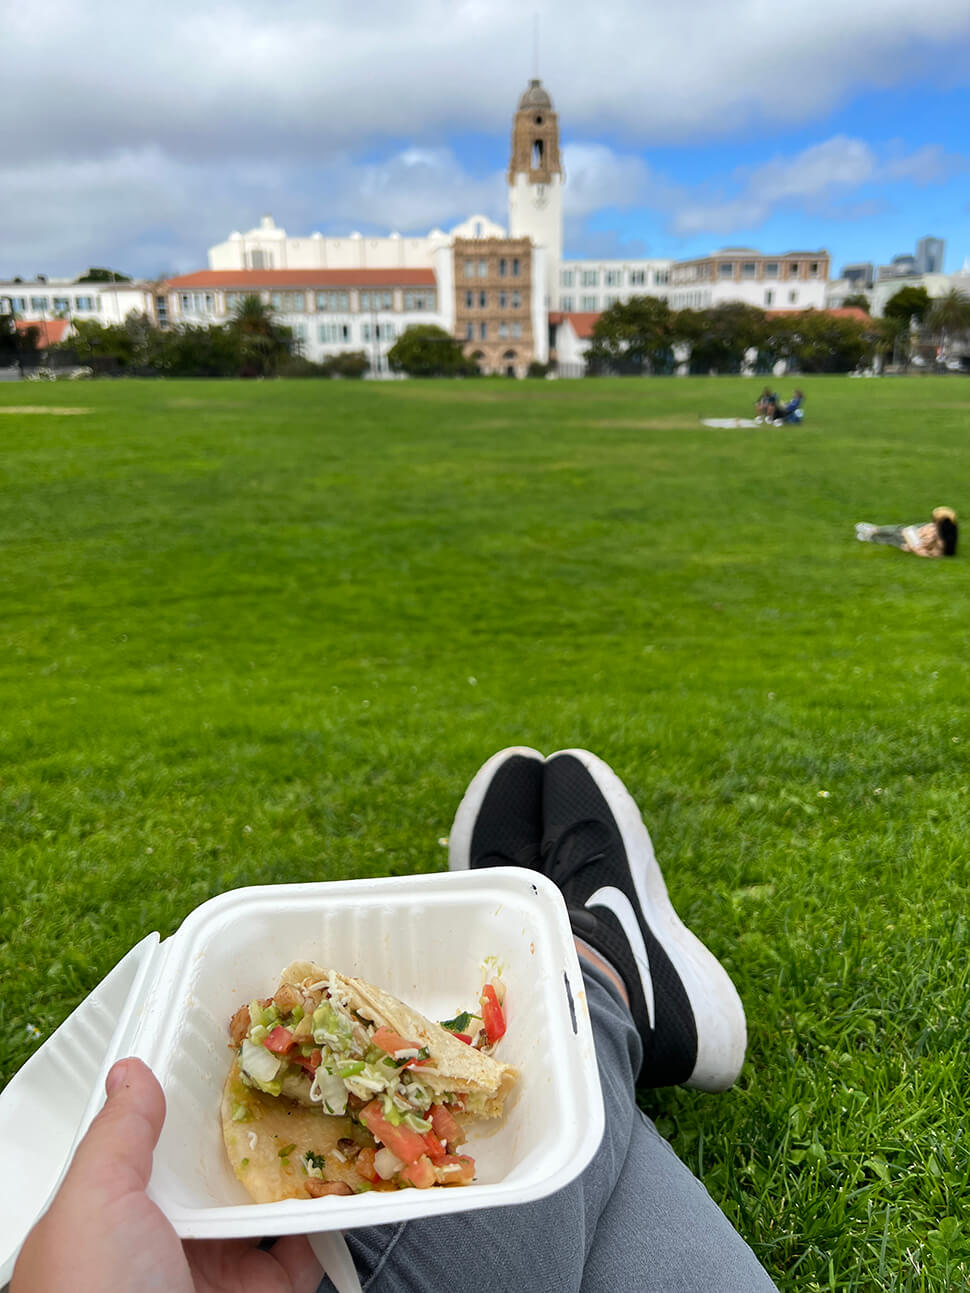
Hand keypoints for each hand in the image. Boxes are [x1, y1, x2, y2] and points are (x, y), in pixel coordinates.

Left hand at [13, 1058, 322, 1292]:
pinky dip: (329, 1220)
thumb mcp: (92, 1201)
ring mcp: (218, 1272)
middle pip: (223, 1170)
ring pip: (270, 1206)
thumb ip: (119, 1136)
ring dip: (304, 1167)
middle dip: (262, 1129)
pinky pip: (303, 1252)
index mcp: (119, 1212)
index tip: (237, 1054)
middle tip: (302, 1077)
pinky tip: (345, 1181)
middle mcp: (169, 1239)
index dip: (197, 1101)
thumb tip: (130, 1073)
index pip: (161, 1143)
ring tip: (335, 1116)